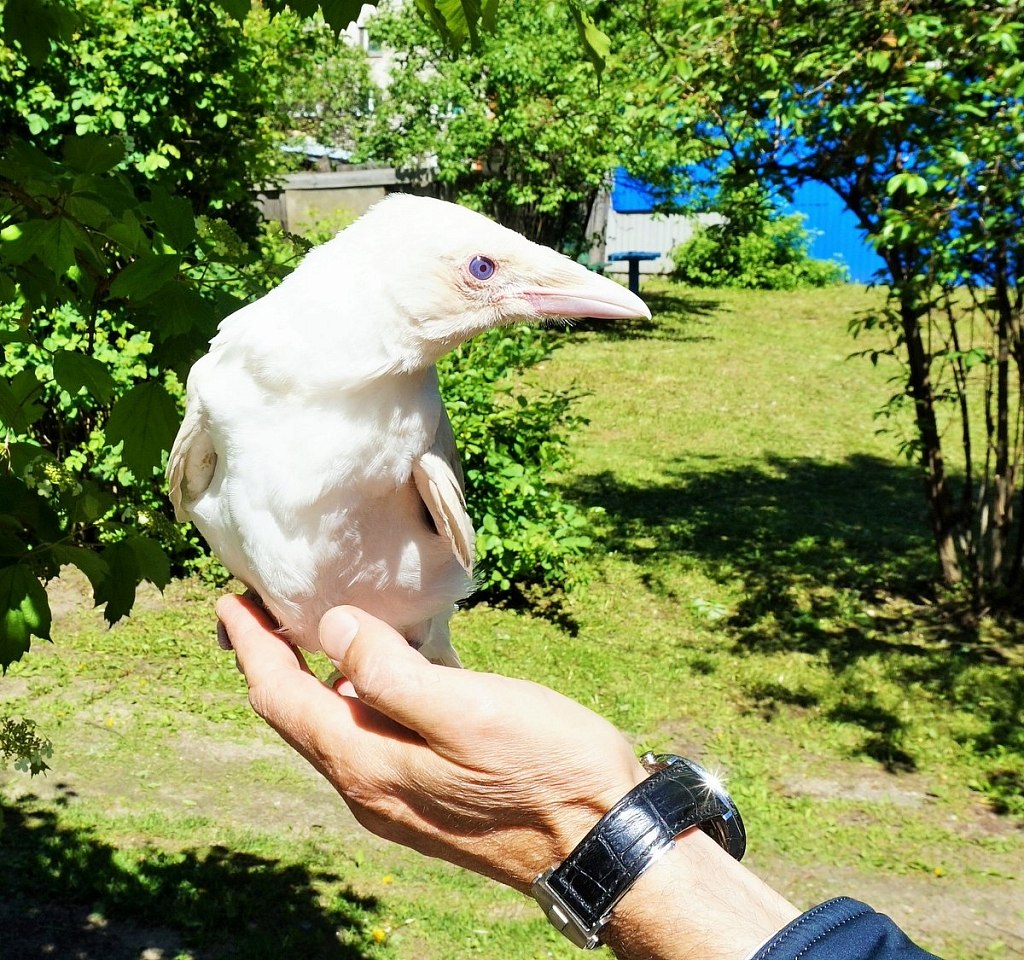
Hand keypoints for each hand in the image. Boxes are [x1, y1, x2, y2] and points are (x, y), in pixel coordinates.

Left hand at [216, 594, 646, 892]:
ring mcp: (401, 799)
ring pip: (336, 728)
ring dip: (316, 680)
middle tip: (258, 613)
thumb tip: (330, 630)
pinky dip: (362, 698)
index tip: (229, 602)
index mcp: (367, 765)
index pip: (282, 699)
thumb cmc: (545, 769)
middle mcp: (370, 789)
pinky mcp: (433, 797)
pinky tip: (385, 674)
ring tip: (316, 632)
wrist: (602, 843)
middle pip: (300, 718)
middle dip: (272, 663)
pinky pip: (374, 738)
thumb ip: (389, 672)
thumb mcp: (466, 708)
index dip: (251, 648)